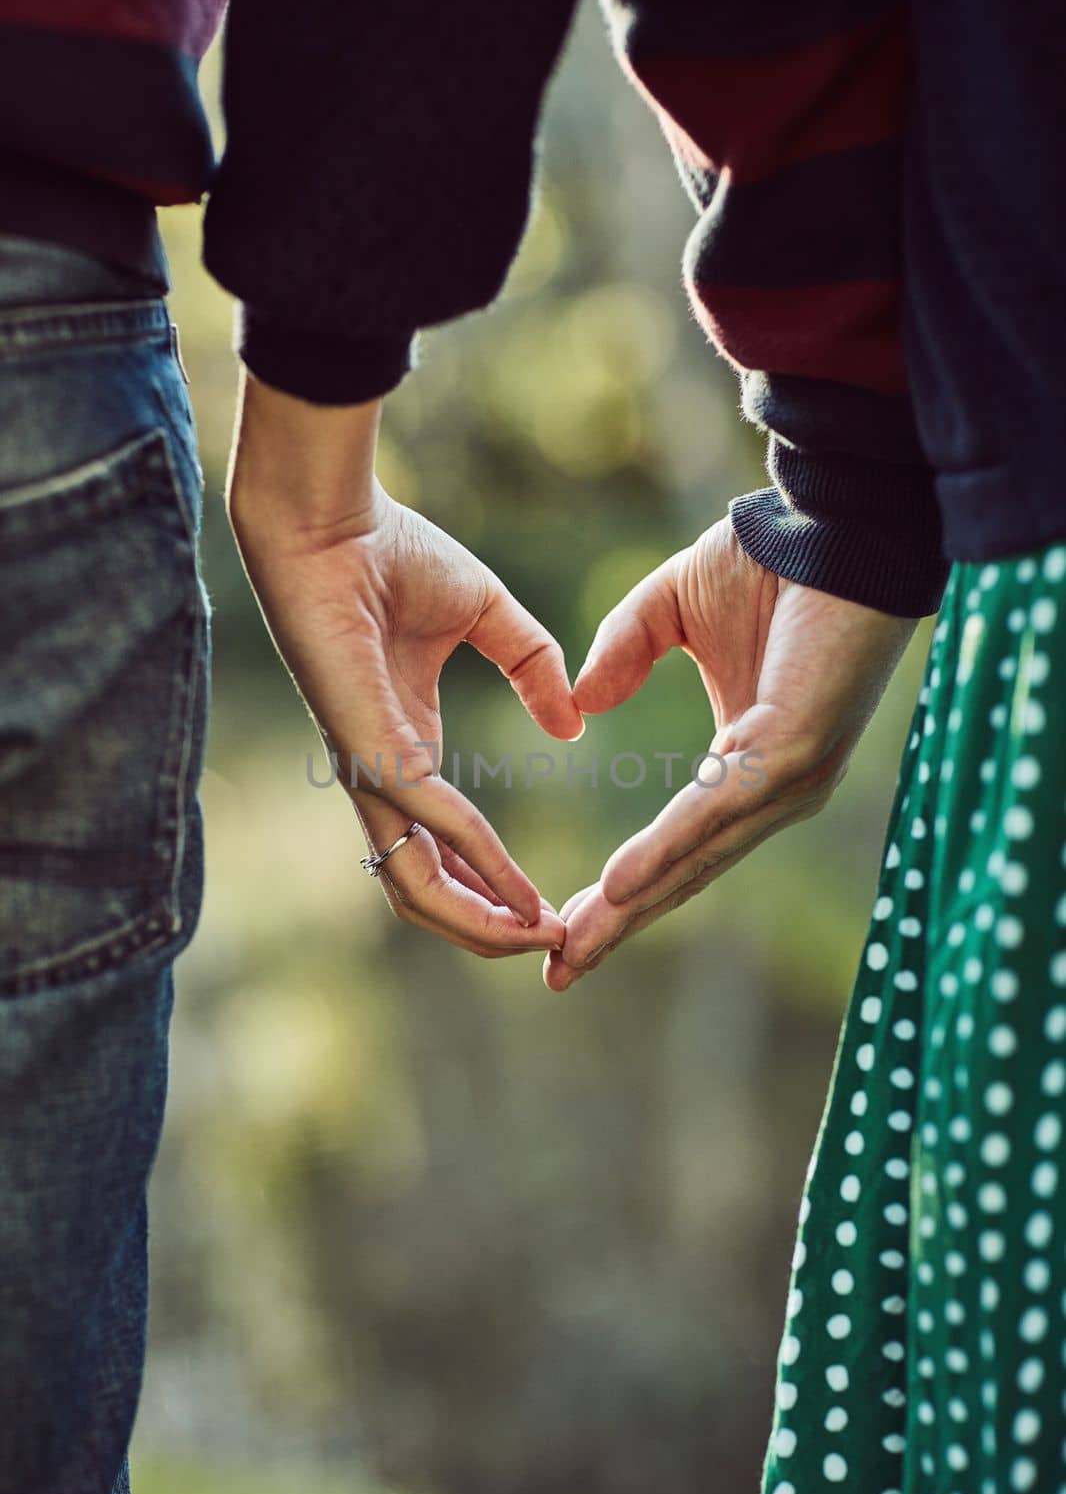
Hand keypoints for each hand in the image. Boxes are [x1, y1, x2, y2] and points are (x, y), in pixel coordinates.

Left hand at [227, 374, 582, 956]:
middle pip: (423, 892)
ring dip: (480, 923)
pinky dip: (478, 859)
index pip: (441, 848)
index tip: (552, 909)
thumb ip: (533, 666)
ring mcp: (368, 769)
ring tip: (539, 937)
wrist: (332, 515)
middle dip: (488, 931)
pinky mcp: (366, 748)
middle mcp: (381, 775)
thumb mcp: (489, 613)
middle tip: (553, 945)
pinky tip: (519, 886)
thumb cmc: (389, 551)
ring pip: (414, 885)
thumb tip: (572, 723)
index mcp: (404, 748)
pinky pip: (429, 821)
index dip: (494, 888)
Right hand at [544, 516, 916, 989]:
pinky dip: (667, 850)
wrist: (837, 520)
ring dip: (633, 907)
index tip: (569, 932)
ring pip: (699, 858)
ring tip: (575, 946)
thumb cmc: (770, 560)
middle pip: (686, 873)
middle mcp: (776, 790)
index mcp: (753, 766)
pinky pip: (719, 811)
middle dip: (621, 925)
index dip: (626, 892)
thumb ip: (625, 652)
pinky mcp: (797, 752)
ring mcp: (791, 778)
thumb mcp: (671, 608)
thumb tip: (580, 704)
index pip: (682, 847)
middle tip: (560, 973)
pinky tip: (621, 884)